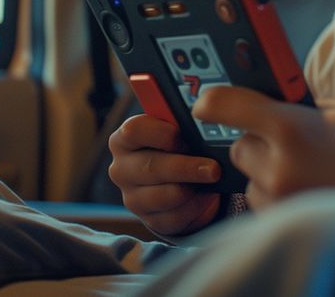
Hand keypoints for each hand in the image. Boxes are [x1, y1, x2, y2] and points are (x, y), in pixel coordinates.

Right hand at [107, 114, 221, 235]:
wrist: (180, 182)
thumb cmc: (180, 147)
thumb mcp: (179, 130)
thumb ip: (183, 123)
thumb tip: (207, 116)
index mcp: (125, 139)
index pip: (133, 130)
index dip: (162, 133)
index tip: (184, 138)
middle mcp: (121, 168)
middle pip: (152, 167)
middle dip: (186, 167)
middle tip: (213, 168)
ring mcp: (132, 197)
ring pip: (164, 195)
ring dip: (192, 187)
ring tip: (212, 178)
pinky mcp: (149, 219)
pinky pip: (174, 216)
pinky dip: (195, 206)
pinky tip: (205, 195)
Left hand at [192, 86, 334, 224]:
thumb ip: (310, 106)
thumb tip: (275, 100)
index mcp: (293, 127)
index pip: (226, 106)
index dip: (213, 101)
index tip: (207, 101)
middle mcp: (279, 167)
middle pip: (239, 147)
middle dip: (260, 142)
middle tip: (295, 141)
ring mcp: (282, 203)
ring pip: (254, 179)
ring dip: (273, 173)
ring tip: (319, 171)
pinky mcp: (289, 226)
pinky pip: (270, 205)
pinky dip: (286, 197)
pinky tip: (321, 191)